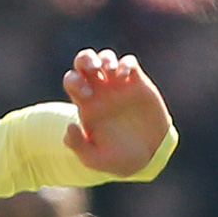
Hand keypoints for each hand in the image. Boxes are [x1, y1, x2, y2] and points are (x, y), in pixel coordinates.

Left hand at [61, 48, 172, 177]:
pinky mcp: (138, 84)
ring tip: (110, 71)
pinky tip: (125, 76)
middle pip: (84, 61)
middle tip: (94, 69)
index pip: (72, 80)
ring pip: (106, 57)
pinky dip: (126, 64)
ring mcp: (119, 86)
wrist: (147, 157)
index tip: (86, 96)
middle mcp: (100, 91)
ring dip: (106, 58)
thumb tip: (69, 126)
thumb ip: (78, 146)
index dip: (74, 81)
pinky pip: (129, 62)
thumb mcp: (94, 159)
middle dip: (86, 59)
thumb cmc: (118, 159)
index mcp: (86, 104)